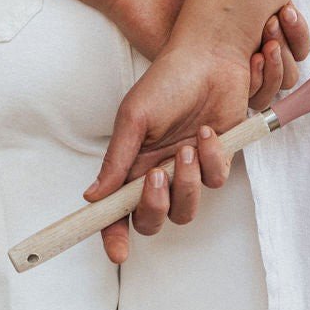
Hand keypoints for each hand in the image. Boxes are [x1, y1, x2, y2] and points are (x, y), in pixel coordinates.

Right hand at [81, 37, 254, 263]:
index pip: (116, 211)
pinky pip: (215, 179)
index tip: (117, 253)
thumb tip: (92, 198)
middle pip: (151, 220)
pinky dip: (212, 158)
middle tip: (157, 177)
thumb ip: (116, 161)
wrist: (211, 57)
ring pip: (186, 208)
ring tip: (186, 148)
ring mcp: (187, 170)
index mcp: (130, 165)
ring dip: (187, 183)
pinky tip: (207, 132)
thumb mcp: (135, 117)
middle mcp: (157, 173)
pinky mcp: (216, 160)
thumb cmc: (167, 80)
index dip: (113, 235)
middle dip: (153, 207)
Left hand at [106, 0, 309, 105]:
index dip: (297, 31)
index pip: (293, 41)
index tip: (286, 10)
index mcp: (252, 23)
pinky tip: (252, 57)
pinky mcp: (210, 85)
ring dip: (279, 63)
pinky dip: (260, 79)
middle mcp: (244, 48)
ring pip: (274, 85)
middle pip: (288, 66)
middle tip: (275, 20)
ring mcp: (228, 70)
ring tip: (265, 37)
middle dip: (291, 45)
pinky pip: (250, 97)